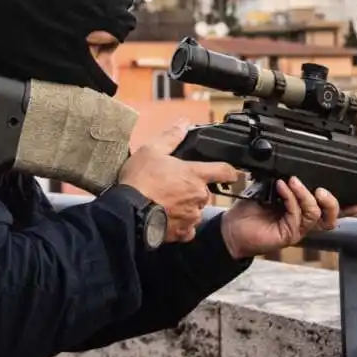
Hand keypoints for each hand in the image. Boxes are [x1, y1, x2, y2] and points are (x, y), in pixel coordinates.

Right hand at [118, 120, 242, 242]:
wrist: (125, 212)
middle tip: (175, 186)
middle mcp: (199, 196)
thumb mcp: (152, 150)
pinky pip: (187, 228)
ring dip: (187, 206)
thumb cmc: (139, 181)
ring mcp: (191, 215)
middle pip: (206, 191)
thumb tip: (184, 124)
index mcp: (195, 174)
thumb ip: (172, 137)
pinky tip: (167, 218)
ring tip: (166, 202)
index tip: (231, 173)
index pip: (225, 171)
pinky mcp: (182, 232)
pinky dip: (180, 224)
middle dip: (194, 188)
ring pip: (196, 209)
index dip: (230, 171)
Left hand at [220, 176, 356, 259]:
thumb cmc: (251, 209)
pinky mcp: (288, 235)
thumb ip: (287, 180)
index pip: (329, 209)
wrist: (232, 229)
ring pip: (315, 215)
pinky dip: (291, 198)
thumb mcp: (272, 189)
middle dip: (332, 202)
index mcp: (304, 211)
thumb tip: (295, 164)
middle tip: (322, 189)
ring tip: (294, 181)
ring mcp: (297, 229)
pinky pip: (297, 215)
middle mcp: (304, 221)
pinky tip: (282, 187)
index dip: (347, 207)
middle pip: (331, 217)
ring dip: (306, 195)